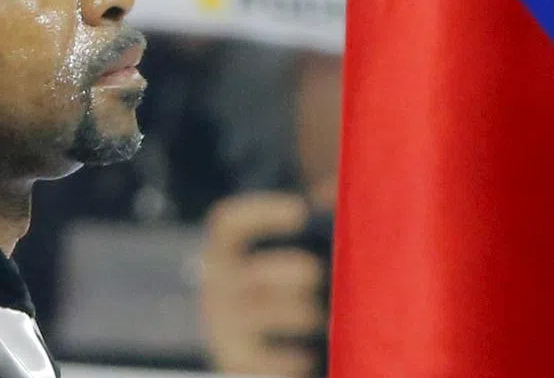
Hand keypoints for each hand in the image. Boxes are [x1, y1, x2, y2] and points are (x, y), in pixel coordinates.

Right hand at [200, 193, 326, 377]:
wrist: (256, 353)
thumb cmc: (281, 294)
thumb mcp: (290, 257)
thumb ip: (315, 221)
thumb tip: (338, 192)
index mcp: (224, 255)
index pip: (227, 224)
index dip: (260, 214)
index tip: (299, 211)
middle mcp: (215, 287)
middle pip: (253, 271)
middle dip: (296, 272)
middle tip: (318, 275)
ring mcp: (221, 327)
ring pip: (260, 313)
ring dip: (300, 313)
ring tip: (320, 317)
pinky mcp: (234, 362)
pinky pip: (261, 361)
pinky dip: (289, 358)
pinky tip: (308, 356)